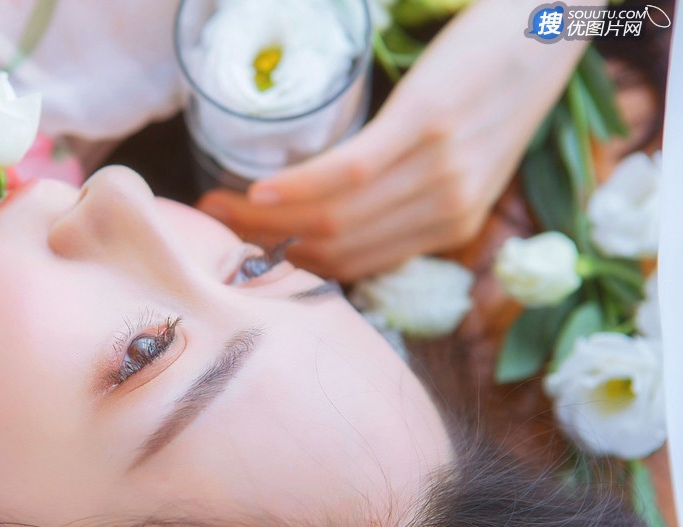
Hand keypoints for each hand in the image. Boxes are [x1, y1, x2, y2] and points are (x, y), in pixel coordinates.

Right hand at [197, 0, 596, 282]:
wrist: (548, 22)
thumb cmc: (501, 83)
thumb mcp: (465, 158)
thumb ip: (412, 197)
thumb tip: (335, 214)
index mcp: (453, 227)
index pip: (354, 266)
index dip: (289, 264)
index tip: (244, 246)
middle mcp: (447, 211)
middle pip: (335, 247)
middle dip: (264, 244)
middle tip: (215, 222)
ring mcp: (437, 171)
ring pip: (334, 216)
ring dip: (264, 218)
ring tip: (217, 202)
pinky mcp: (425, 123)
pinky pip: (348, 171)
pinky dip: (296, 186)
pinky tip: (256, 189)